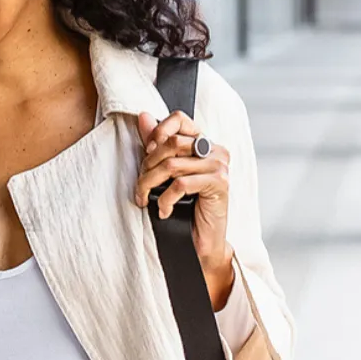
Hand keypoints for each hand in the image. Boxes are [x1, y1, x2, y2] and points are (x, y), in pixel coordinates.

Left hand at [133, 111, 236, 309]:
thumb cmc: (182, 208)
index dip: (157, 132)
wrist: (199, 243)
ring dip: (149, 184)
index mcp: (202, 143)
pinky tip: (163, 210)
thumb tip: (143, 116)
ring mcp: (220, 166)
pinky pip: (181, 184)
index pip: (179, 118)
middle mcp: (214, 150)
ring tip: (144, 199)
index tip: (146, 154)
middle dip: (147, 165)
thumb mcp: (164, 174)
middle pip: (171, 142)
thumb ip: (156, 145)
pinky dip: (165, 199)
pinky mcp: (220, 184)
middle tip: (140, 187)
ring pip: (172, 164)